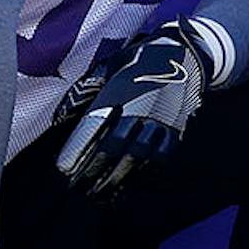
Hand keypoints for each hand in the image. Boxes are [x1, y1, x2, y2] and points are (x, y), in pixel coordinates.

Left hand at [54, 19, 212, 196]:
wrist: (186, 55)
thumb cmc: (140, 60)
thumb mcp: (110, 65)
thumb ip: (87, 89)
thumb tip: (63, 115)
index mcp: (120, 92)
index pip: (93, 126)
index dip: (77, 149)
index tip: (64, 169)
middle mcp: (140, 109)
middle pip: (114, 147)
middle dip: (95, 171)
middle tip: (79, 189)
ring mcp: (160, 121)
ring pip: (138, 156)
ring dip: (118, 178)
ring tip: (101, 194)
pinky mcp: (176, 129)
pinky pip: (161, 157)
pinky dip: (145, 172)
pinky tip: (131, 182)